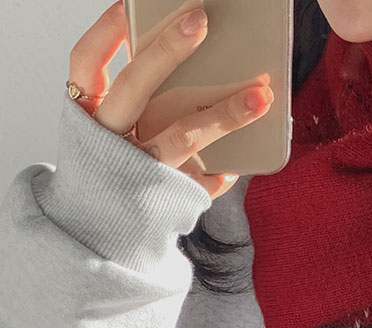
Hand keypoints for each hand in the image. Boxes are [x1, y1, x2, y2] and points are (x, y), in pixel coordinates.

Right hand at [68, 0, 273, 198]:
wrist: (97, 235)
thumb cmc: (113, 168)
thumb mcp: (108, 130)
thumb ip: (135, 98)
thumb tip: (186, 55)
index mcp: (87, 115)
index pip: (85, 63)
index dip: (105, 31)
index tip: (127, 3)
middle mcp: (108, 138)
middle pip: (134, 86)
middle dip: (167, 50)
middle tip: (201, 19)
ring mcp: (135, 169)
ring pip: (180, 135)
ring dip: (224, 115)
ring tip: (260, 96)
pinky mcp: (162, 199)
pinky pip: (198, 183)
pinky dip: (219, 173)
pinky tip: (237, 166)